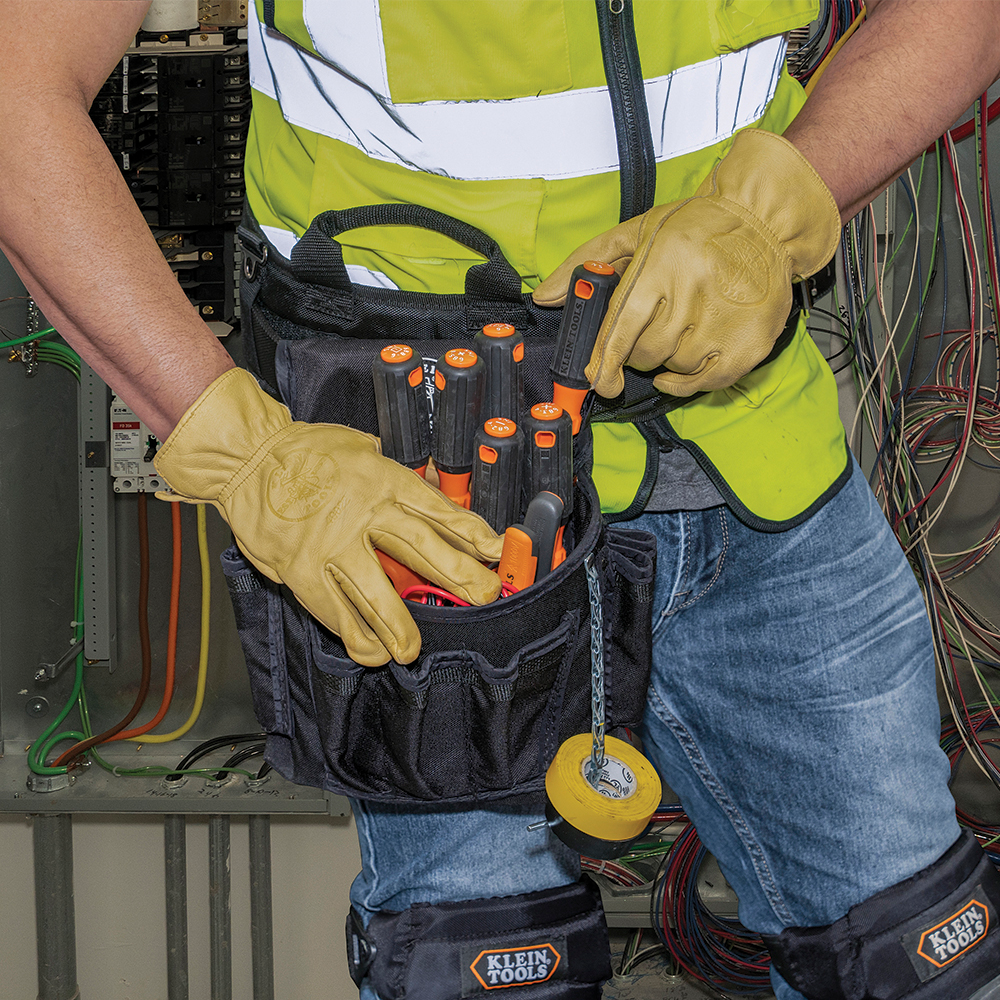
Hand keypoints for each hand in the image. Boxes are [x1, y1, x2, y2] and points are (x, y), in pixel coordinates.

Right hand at [154, 368, 502, 665]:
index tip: (496, 551)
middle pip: (421, 550)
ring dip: (400, 627)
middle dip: (458, 577)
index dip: (471, 532)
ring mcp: (333, 545)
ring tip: (412, 649)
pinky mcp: (303, 570)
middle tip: (482, 597)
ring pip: (376, 595)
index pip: (437, 510)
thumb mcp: (359, 446)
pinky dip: (354, 635)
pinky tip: (370, 650)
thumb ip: (393, 471)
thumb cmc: (303, 451)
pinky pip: (335, 611)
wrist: (247, 458)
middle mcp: (363, 513)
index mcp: (382, 480)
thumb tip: (428, 483)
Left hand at [533, 129, 840, 396]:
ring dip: (665, 360)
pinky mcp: (750, 341)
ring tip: (677, 330)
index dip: (605, 360)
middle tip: (648, 331)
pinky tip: (679, 368)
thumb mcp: (637, 231)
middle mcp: (696, 291)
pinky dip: (686, 383)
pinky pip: (706, 382)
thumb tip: (544, 296)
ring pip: (674, 366)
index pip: (623, 326)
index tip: (598, 379)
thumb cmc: (695, 226)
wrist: (764, 221)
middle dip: (637, 352)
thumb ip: (587, 262)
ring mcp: (726, 319)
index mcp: (664, 262)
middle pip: (646, 352)